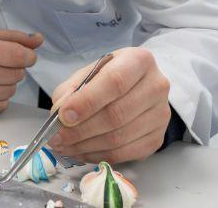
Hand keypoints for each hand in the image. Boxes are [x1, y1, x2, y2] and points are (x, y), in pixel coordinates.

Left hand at [47, 47, 170, 163]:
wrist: (139, 88)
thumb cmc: (110, 78)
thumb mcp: (90, 73)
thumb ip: (71, 90)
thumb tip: (60, 114)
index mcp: (139, 61)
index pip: (115, 82)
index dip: (87, 102)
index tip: (64, 116)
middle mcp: (156, 86)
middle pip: (116, 114)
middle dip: (81, 130)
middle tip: (57, 138)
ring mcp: (160, 115)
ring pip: (119, 138)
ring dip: (86, 146)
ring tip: (64, 146)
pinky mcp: (157, 138)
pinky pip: (124, 154)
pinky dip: (97, 156)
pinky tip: (81, 151)